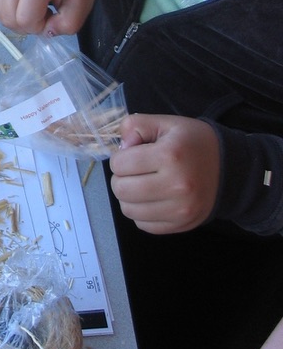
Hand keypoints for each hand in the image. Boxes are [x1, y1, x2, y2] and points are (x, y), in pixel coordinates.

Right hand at [0, 0, 97, 35]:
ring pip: (1, 15)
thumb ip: (68, 25)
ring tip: (35, 8)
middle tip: (45, 14)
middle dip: (28, 25)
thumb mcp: (82, 5)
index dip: (40, 27)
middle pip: (10, 18)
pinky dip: (11, 13)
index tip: (52, 16)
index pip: (26, 18)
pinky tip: (25, 5)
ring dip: (18, 20)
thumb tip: (46, 32)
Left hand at [109, 115, 219, 233]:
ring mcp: (180, 209)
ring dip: (128, 197)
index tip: (131, 155)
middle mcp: (176, 185)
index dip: (119, 158)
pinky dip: (141, 212)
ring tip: (142, 184)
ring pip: (129, 210)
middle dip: (120, 178)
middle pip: (121, 189)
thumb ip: (136, 126)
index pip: (119, 164)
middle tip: (133, 171)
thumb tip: (121, 147)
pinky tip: (152, 199)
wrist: (230, 168)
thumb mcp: (166, 123)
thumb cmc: (194, 143)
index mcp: (170, 156)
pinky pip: (144, 225)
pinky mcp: (182, 224)